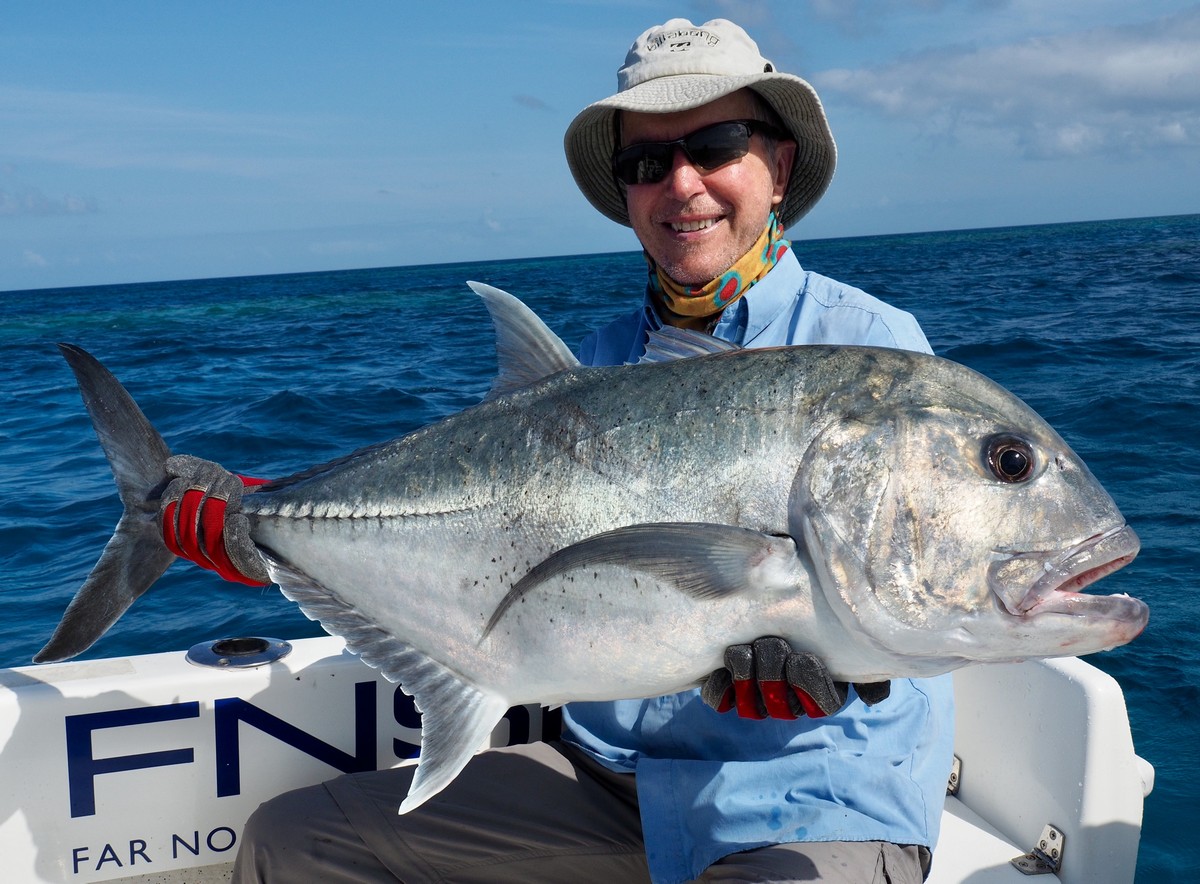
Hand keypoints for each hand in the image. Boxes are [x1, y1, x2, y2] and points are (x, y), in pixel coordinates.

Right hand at [160, 454, 270, 585]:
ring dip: (216, 509)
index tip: (179, 482)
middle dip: (195, 500)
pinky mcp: (252, 569)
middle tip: (211, 473)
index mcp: (193, 542)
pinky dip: (234, 536)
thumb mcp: (224, 484)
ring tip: (229, 482)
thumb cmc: (252, 502)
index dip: (169, 507)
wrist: (292, 525)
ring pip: (210, 544)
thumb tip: (169, 465)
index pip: (168, 532)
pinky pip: (237, 556)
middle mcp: (206, 557)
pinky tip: (238, 516)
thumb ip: (196, 473)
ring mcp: (228, 566)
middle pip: (187, 535)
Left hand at [700, 636, 890, 718]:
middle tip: (772, 643)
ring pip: (752, 707)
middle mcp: (789, 699)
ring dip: (748, 675)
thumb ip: (867, 664)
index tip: (803, 658)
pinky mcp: (726, 688)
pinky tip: (724, 666)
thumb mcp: (845, 633)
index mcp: (821, 689)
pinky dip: (721, 685)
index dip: (811, 686)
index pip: (823, 706)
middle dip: (775, 674)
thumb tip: (872, 699)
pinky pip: (720, 700)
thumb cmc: (812, 617)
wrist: (769, 598)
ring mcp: (757, 697)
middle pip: (782, 708)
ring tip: (747, 649)